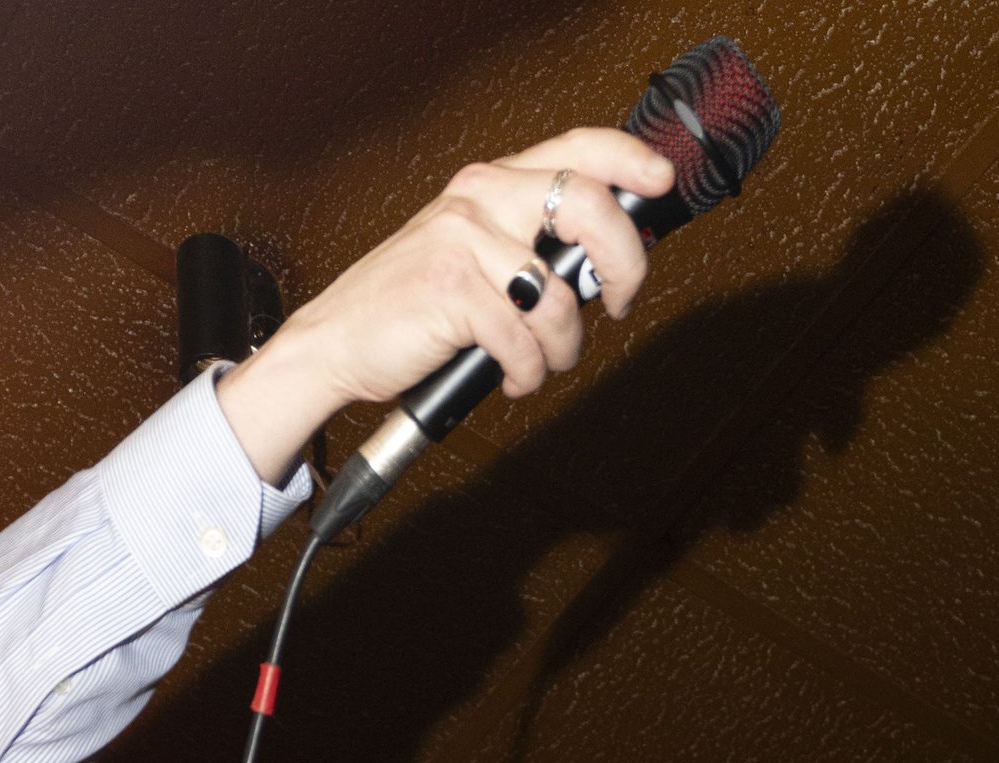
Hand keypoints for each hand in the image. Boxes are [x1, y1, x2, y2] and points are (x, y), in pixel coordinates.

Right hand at [217, 126, 673, 475]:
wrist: (339, 341)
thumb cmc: (413, 307)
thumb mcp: (476, 256)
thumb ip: (531, 246)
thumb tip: (602, 265)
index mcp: (491, 184)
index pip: (574, 149)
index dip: (628, 160)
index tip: (659, 183)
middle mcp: (480, 199)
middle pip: (587, 205)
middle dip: (623, 263)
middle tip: (617, 302)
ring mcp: (464, 241)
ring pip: (559, 297)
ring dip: (562, 349)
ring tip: (540, 363)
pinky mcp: (452, 290)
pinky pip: (524, 342)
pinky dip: (526, 374)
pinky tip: (510, 378)